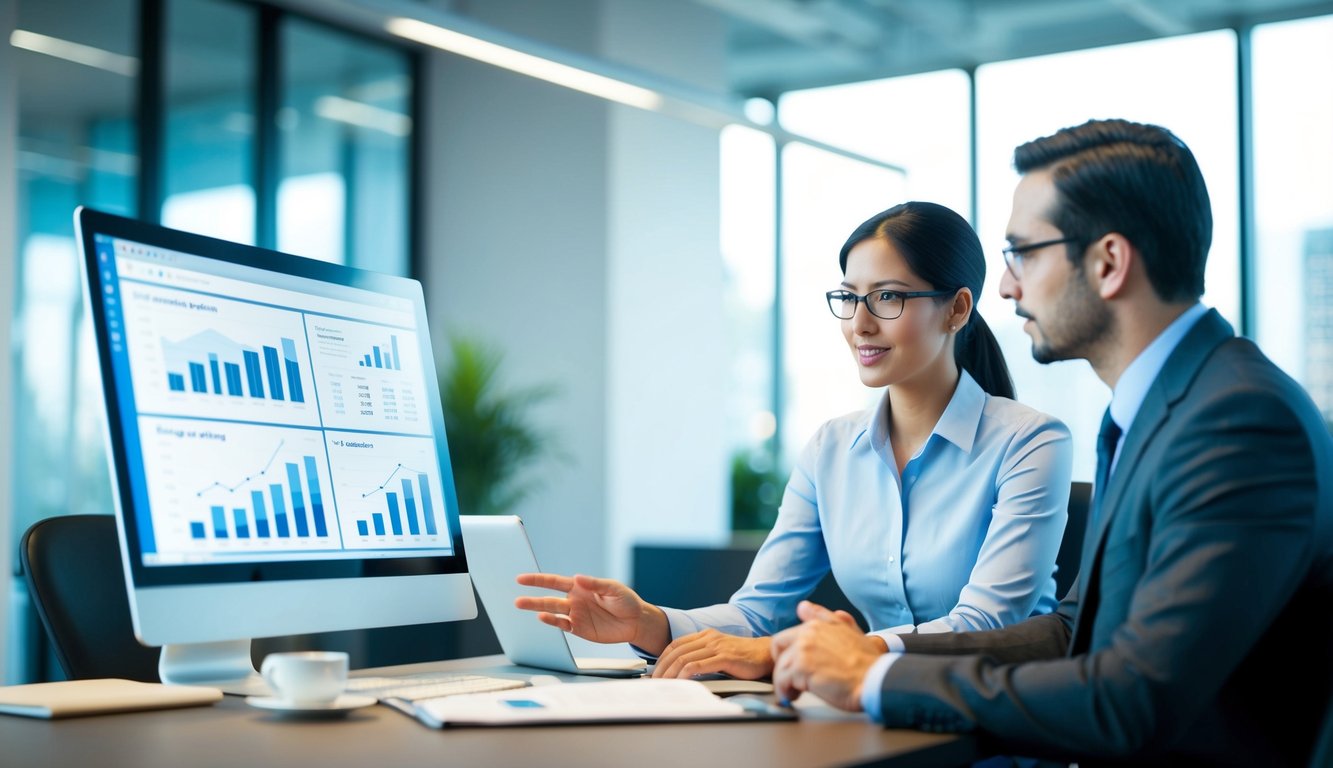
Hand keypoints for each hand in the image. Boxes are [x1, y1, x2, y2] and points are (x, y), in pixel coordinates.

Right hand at [514, 573, 670, 653]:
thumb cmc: (625, 601)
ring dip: (538, 609)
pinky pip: (563, 625)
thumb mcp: (613, 589)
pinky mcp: (579, 629)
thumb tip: (578, 578)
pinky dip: (553, 622)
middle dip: (532, 598)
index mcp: (580, 587)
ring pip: (552, 611)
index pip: (555, 582)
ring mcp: (575, 615)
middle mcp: (574, 600)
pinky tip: (544, 618)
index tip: (522, 578)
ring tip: (521, 606)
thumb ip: (595, 584)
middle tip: (517, 600)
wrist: (636, 622)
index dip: (538, 580)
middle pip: (549, 598)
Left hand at [652, 629, 773, 679]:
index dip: (662, 657)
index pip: (676, 644)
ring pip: (685, 658)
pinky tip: (681, 681)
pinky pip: (699, 665)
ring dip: (671, 672)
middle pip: (677, 651)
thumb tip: (684, 670)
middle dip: (662, 667)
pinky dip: (686, 673)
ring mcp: (716, 647)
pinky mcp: (724, 657)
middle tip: (654, 680)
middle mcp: (709, 638)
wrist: (766, 654)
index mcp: (706, 635)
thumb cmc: (744, 656)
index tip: (655, 671)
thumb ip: (704, 655)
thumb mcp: (720, 651)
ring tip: (664, 683)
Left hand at [771, 601, 885, 711]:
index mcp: (819, 625)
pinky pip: (782, 681)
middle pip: (778, 645)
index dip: (787, 649)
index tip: (790, 660)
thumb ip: (827, 619)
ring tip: (794, 691)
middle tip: (790, 676)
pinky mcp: (801, 668)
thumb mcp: (850, 631)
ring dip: (784, 681)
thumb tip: (804, 607)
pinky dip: (785, 691)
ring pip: (780, 665)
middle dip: (781, 661)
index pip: (790, 632)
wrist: (875, 679)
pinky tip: (794, 697)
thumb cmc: (868, 662)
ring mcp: (803, 650)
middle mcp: (808, 633)